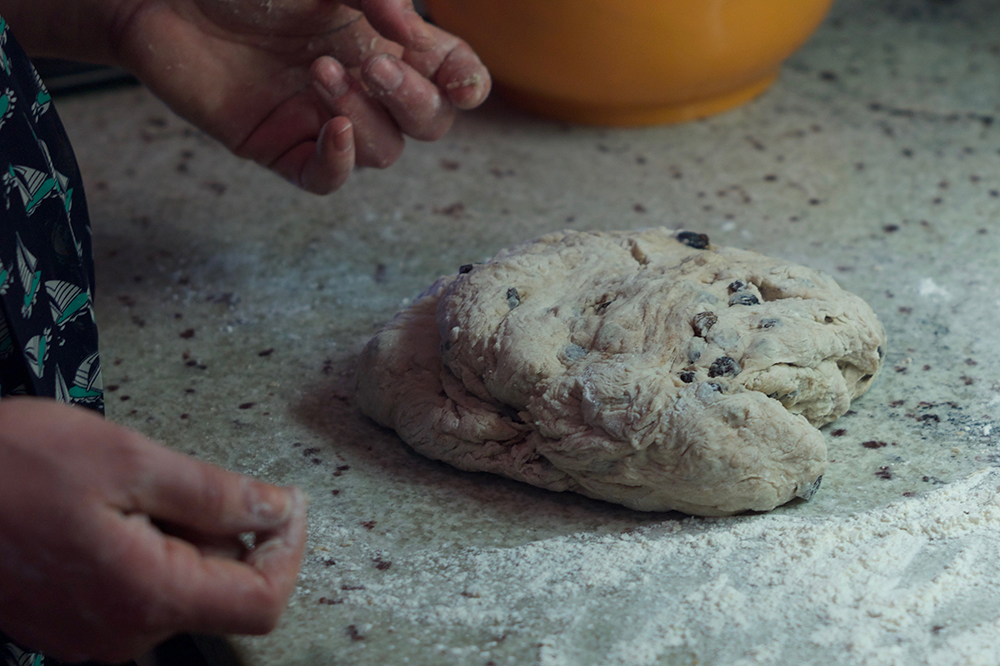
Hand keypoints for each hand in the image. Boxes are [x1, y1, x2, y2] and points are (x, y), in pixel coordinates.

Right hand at [0, 398, 306, 662]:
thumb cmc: (11, 465)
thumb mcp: (129, 460)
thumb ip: (215, 494)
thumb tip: (277, 510)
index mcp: (147, 596)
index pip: (260, 602)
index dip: (288, 552)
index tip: (287, 504)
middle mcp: (124, 633)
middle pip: (222, 594)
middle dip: (233, 535)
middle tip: (200, 479)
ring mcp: (94, 634)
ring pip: (182, 589)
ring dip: (189, 538)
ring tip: (145, 488)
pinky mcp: (71, 622)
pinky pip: (141, 590)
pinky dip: (154, 548)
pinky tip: (120, 508)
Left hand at [108, 0, 490, 192]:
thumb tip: (409, 30)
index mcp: (384, 40)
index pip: (452, 76)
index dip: (466, 82)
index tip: (454, 75)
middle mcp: (364, 86)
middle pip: (428, 123)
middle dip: (412, 100)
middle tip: (372, 63)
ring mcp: (323, 120)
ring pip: (383, 152)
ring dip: (364, 114)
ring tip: (317, 70)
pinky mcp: (280, 148)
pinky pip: (326, 179)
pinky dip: (338, 162)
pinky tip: (331, 128)